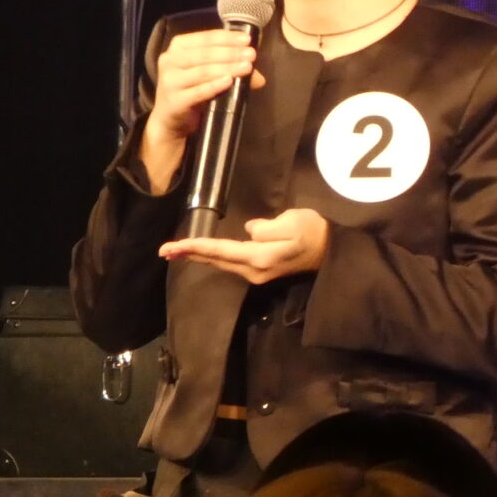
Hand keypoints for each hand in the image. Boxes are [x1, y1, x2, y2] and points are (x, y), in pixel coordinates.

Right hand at [141, 29, 265, 193]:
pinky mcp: (170, 105)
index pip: (203, 38)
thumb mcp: (213, 83)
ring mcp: (167, 84)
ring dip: (223, 67)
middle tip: (252, 56)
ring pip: (198, 70)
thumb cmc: (194, 100)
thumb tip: (258, 76)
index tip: (248, 40)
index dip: (226, 38)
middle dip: (229, 53)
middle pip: (202, 53)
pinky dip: (210, 86)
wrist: (169, 131)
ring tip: (245, 68)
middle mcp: (169, 64)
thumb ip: (234, 74)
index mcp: (178, 51)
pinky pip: (192, 93)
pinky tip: (227, 83)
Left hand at [159, 208, 328, 282]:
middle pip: (216, 260)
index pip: (219, 250)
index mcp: (258, 257)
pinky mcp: (262, 271)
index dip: (194, 247)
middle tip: (164, 250)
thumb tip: (249, 231)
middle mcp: (253, 270)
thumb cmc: (315, 233)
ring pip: (222, 263)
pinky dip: (215, 257)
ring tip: (179, 250)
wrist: (332, 252)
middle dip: (189, 254)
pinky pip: (231, 263)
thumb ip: (265, 227)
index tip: (171, 247)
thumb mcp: (292, 222)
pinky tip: (207, 253)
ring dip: (200, 256)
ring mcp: (257, 274)